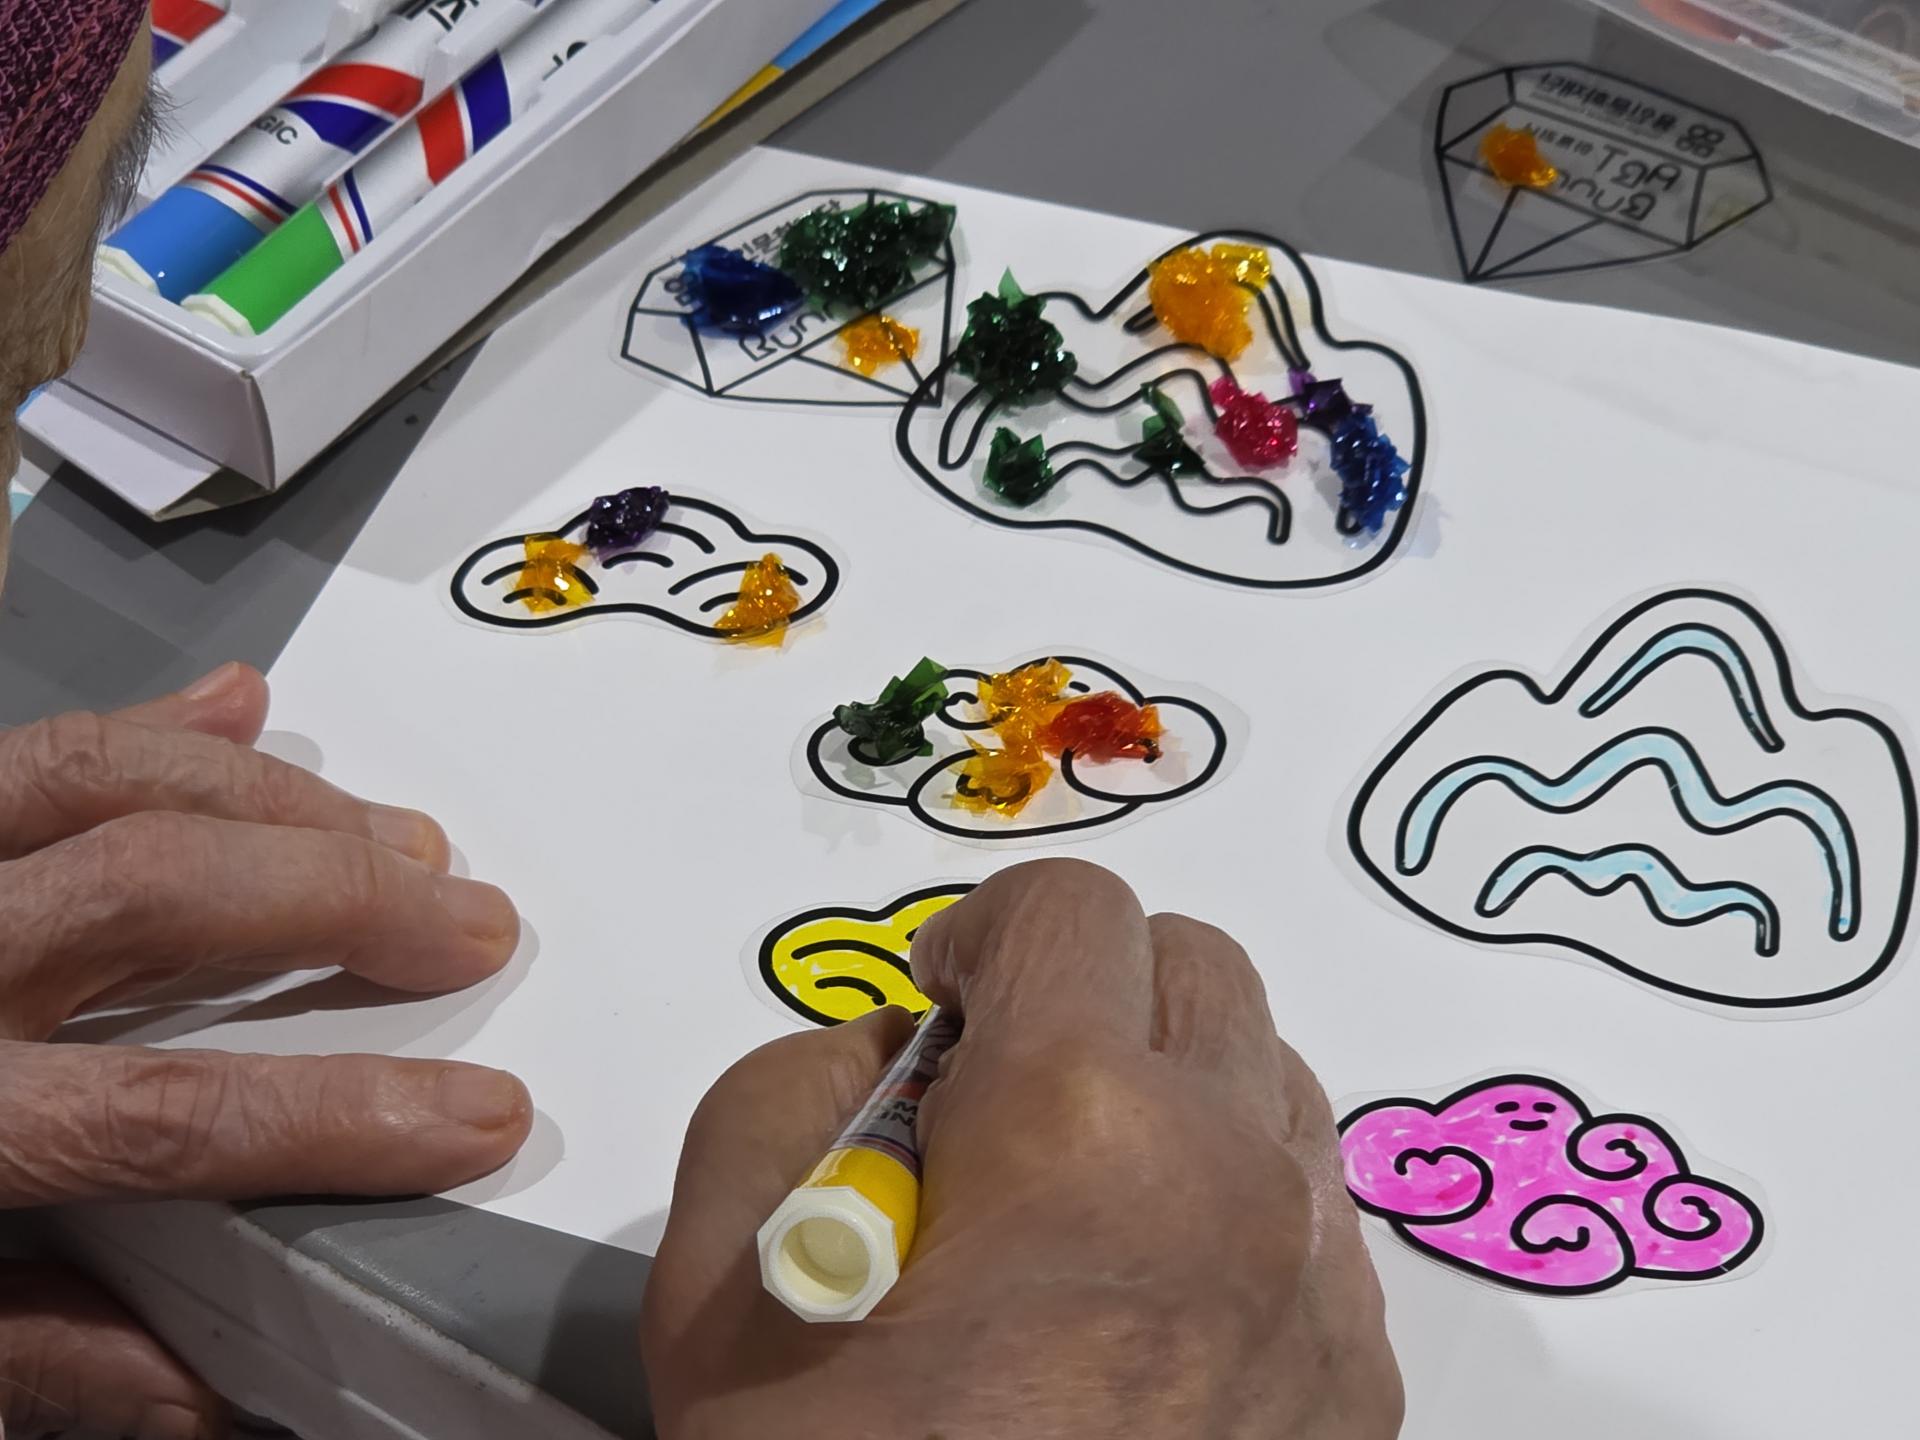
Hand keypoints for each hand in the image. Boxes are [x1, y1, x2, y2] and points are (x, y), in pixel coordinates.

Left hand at [0, 663, 532, 1437]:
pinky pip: (23, 746)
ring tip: (399, 838)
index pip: (155, 1119)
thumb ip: (38, 1354)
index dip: (335, 1118)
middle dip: (340, 904)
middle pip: (150, 897)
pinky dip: (151, 724)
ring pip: (98, 786)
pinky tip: (242, 709)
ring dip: (276, 802)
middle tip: (468, 923)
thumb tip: (218, 1394)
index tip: (477, 1116)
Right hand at [643, 859, 1401, 1438]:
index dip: (982, 934)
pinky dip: (1242, 1200)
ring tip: (1085, 1194)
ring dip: (1179, 1085)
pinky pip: (1319, 1215)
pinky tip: (1152, 1299)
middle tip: (1007, 1089)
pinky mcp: (1362, 1387)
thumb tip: (894, 1052)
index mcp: (1081, 1121)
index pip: (1069, 909)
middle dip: (1093, 989)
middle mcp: (1236, 1176)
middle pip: (1201, 967)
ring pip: (1276, 1079)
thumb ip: (782, 1095)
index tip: (940, 1009)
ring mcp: (1322, 1286)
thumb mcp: (715, 1288)